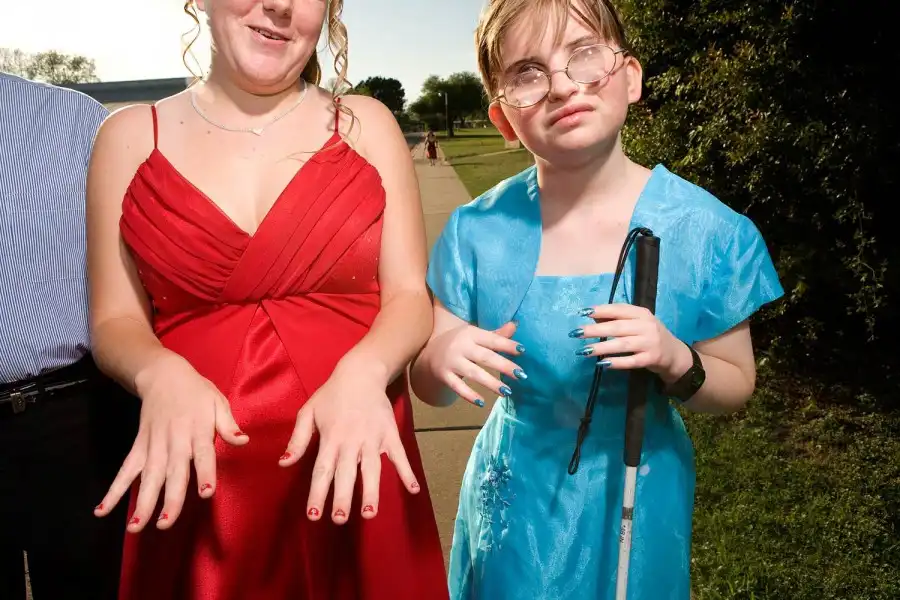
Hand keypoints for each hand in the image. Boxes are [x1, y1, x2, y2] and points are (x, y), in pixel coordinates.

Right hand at [93, 355, 247, 531]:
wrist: (163, 375)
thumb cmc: (196, 392)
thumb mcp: (218, 402)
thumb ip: (228, 424)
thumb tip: (243, 440)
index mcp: (197, 429)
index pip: (203, 453)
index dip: (205, 472)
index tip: (206, 492)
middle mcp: (174, 440)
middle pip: (172, 472)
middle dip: (170, 498)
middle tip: (166, 524)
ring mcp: (153, 445)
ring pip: (148, 476)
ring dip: (142, 501)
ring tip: (136, 526)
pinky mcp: (138, 446)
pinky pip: (125, 470)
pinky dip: (114, 490)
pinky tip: (103, 510)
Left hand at [278, 363, 418, 524]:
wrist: (362, 372)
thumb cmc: (332, 394)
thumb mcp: (308, 412)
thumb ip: (298, 440)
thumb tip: (284, 463)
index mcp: (330, 438)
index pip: (322, 471)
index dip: (317, 493)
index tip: (314, 514)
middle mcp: (351, 441)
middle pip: (346, 474)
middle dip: (342, 497)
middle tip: (339, 519)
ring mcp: (373, 439)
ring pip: (372, 469)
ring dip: (370, 491)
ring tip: (369, 513)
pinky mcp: (390, 434)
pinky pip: (399, 455)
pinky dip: (407, 472)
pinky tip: (413, 490)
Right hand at [425, 321, 524, 406]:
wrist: (428, 352)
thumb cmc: (460, 343)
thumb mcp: (475, 335)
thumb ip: (496, 334)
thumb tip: (515, 325)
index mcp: (471, 334)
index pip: (492, 339)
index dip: (507, 344)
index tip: (523, 351)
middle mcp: (461, 346)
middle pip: (485, 357)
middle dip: (504, 366)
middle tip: (521, 375)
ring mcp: (452, 362)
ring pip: (473, 373)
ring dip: (491, 383)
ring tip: (507, 392)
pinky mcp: (444, 376)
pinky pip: (458, 387)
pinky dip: (469, 395)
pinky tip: (482, 402)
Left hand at [572, 304, 689, 379]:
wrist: (674, 354)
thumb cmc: (648, 336)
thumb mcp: (636, 323)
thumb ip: (616, 319)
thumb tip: (591, 317)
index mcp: (642, 313)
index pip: (619, 309)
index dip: (601, 310)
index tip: (583, 312)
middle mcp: (647, 326)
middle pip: (618, 327)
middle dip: (595, 330)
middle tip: (577, 333)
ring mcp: (650, 343)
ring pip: (622, 344)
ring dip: (602, 347)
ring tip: (584, 351)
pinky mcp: (651, 359)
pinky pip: (631, 361)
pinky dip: (617, 362)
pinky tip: (603, 364)